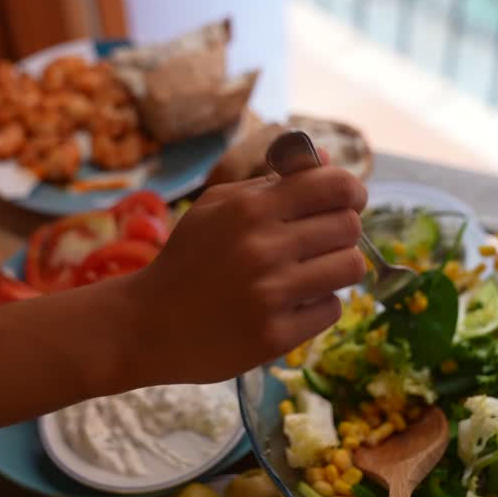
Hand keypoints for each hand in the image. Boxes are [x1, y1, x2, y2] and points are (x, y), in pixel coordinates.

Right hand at [131, 165, 367, 383]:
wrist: (146, 325)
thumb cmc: (187, 260)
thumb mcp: (218, 206)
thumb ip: (274, 182)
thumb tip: (329, 160)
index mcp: (250, 208)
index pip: (335, 185)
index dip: (352, 191)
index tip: (348, 201)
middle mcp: (263, 248)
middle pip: (349, 226)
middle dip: (342, 232)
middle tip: (320, 243)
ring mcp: (270, 294)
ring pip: (350, 267)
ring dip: (337, 269)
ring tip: (311, 273)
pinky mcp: (275, 336)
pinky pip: (332, 309)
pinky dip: (318, 305)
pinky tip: (291, 305)